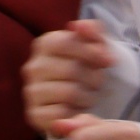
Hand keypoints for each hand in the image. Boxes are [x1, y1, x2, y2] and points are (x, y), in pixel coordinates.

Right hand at [23, 19, 112, 133]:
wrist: (79, 99)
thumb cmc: (88, 68)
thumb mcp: (96, 46)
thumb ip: (92, 31)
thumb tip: (80, 25)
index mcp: (45, 44)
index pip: (68, 43)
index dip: (93, 52)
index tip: (108, 61)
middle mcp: (33, 67)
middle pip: (72, 69)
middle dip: (94, 77)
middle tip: (99, 82)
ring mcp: (32, 92)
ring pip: (69, 93)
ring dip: (88, 96)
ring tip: (89, 95)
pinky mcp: (34, 115)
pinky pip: (61, 114)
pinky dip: (76, 113)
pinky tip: (78, 110)